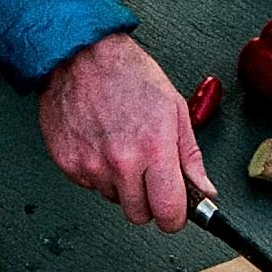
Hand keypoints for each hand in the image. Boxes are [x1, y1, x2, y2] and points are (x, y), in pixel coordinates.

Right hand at [39, 30, 212, 229]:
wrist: (81, 55)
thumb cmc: (128, 74)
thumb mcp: (174, 109)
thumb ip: (190, 157)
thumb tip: (203, 190)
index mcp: (154, 148)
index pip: (168, 212)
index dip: (174, 216)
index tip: (174, 212)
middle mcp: (121, 162)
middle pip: (139, 215)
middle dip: (147, 202)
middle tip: (148, 175)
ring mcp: (91, 165)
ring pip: (113, 200)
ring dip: (120, 184)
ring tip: (120, 148)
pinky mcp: (68, 163)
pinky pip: (89, 185)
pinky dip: (97, 172)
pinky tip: (100, 144)